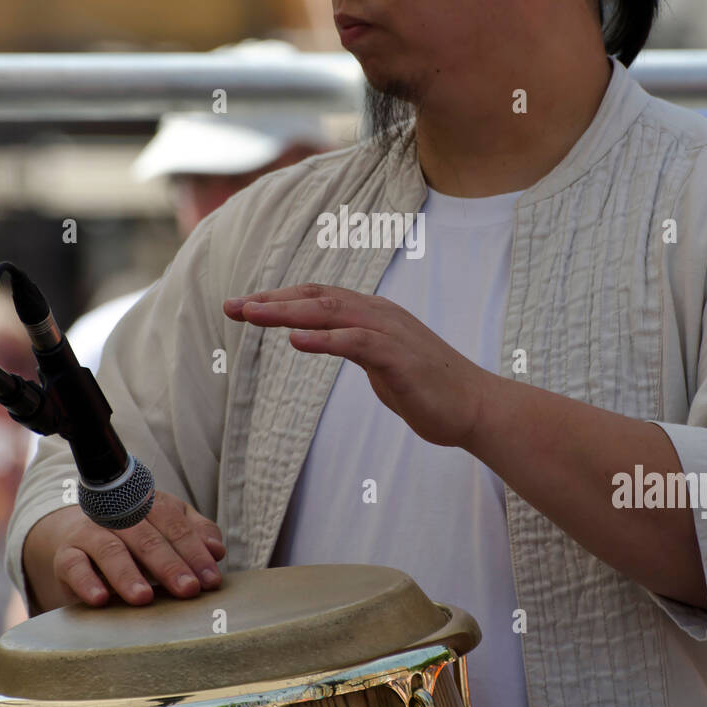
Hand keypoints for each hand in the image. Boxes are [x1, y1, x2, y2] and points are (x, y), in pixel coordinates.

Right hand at [22, 492, 225, 611]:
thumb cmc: (135, 537)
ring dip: (128, 575)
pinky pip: (74, 566)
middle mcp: (119, 514)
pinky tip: (101, 600)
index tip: (211, 579)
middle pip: (147, 537)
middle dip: (170, 565)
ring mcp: (90, 532)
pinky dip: (87, 582)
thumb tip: (217, 550)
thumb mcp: (168, 529)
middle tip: (188, 589)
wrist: (79, 537)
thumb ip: (196, 534)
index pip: (175, 524)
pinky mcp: (67, 555)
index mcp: (149, 503)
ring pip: (111, 550)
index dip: (195, 551)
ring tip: (144, 598)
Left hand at [224, 283, 489, 447]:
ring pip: (330, 313)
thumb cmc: (429, 389)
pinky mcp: (398, 356)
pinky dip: (324, 339)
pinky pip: (355, 342)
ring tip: (251, 315)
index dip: (279, 298)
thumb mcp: (382, 363)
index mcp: (373, 314)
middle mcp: (379, 314)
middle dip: (271, 301)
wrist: (475, 408)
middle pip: (316, 299)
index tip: (242, 306)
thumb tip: (326, 342)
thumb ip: (355, 347)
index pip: (318, 298)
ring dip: (287, 312)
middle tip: (232, 306)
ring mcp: (390, 332)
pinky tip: (295, 340)